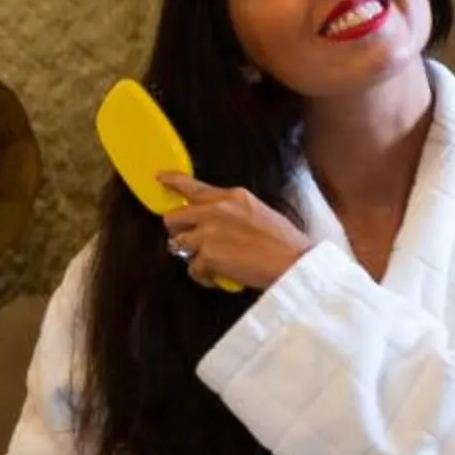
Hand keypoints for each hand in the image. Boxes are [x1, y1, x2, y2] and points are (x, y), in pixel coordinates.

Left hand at [158, 174, 313, 292]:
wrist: (294, 264)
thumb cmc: (284, 243)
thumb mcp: (259, 212)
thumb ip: (233, 211)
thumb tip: (215, 219)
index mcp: (232, 196)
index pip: (194, 187)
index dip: (173, 182)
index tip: (160, 177)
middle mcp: (216, 210)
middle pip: (173, 217)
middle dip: (177, 230)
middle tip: (191, 241)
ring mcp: (209, 232)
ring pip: (179, 244)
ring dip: (193, 256)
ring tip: (212, 263)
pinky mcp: (207, 255)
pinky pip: (192, 268)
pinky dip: (203, 276)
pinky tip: (219, 276)